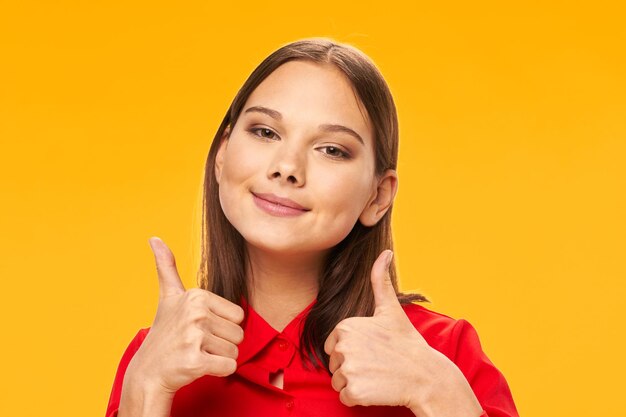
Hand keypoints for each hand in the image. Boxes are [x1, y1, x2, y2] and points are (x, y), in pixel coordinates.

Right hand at [125, 237, 244, 394]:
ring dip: (219, 358)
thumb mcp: (168, 297)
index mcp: (196, 295)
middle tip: (198, 344)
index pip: (238, 315)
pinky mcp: (195, 361)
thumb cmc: (165, 333)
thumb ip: (167, 267)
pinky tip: (198, 367)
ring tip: (196, 354)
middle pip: (239, 334)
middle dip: (222, 343)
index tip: (200, 328)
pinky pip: (229, 366)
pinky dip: (219, 371)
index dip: (223, 325)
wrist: (148, 372)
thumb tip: (155, 238)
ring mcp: (194, 337)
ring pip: (235, 351)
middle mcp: (195, 313)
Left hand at [324, 250, 481, 416]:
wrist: (425, 376)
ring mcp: (348, 369)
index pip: (333, 344)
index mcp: (346, 326)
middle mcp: (343, 346)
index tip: (372, 350)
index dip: (351, 350)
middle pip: (334, 363)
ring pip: (338, 381)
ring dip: (354, 382)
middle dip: (352, 366)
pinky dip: (358, 398)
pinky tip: (376, 388)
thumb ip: (380, 280)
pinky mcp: (354, 391)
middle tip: (376, 363)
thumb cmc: (406, 342)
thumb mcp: (390, 309)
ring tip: (376, 375)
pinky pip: (344, 397)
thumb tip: (384, 251)